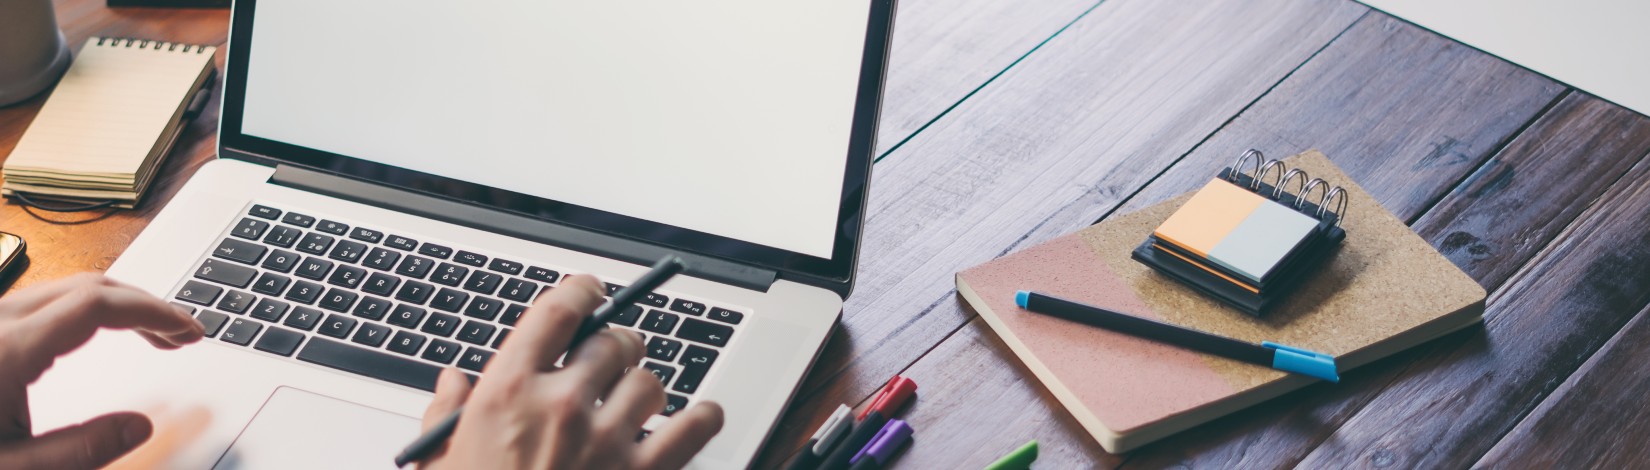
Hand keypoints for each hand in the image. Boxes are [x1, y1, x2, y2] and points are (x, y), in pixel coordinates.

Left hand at [0, 274, 204, 468]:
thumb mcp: (17, 466)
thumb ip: (81, 448)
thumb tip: (139, 428)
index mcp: (10, 348)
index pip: (96, 304)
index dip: (151, 311)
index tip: (185, 329)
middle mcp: (0, 321)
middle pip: (90, 288)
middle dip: (147, 305)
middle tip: (184, 333)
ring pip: (70, 289)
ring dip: (121, 304)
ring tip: (156, 332)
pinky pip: (51, 300)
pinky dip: (91, 308)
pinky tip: (105, 330)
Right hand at [418, 275, 723, 468]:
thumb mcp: (435, 463)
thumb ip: (446, 413)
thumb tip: (452, 382)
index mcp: (506, 392)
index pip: (559, 309)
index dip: (582, 290)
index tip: (591, 293)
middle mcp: (561, 405)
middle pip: (614, 341)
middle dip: (616, 349)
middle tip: (611, 363)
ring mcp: (607, 442)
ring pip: (652, 383)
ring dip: (645, 392)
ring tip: (634, 407)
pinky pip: (697, 425)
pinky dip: (701, 419)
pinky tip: (695, 420)